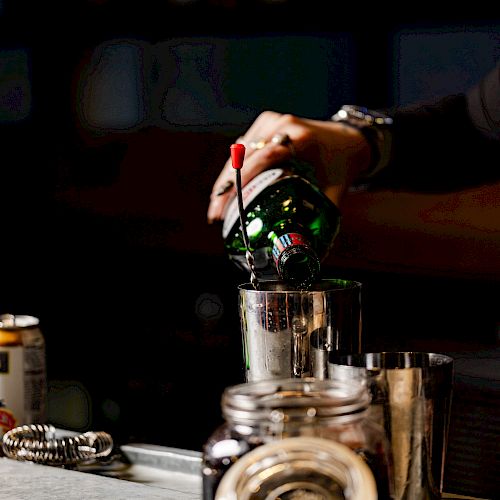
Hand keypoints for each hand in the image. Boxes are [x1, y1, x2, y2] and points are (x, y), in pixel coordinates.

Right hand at [207, 111, 371, 222]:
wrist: (349, 140)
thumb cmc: (341, 169)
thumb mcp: (334, 194)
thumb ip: (321, 221)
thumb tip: (310, 256)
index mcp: (302, 140)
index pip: (263, 160)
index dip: (239, 185)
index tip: (225, 210)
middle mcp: (284, 126)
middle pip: (243, 156)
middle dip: (225, 188)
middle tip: (215, 215)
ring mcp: (273, 121)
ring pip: (238, 152)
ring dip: (225, 179)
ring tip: (217, 207)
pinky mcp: (266, 123)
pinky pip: (242, 147)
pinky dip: (232, 169)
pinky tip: (225, 190)